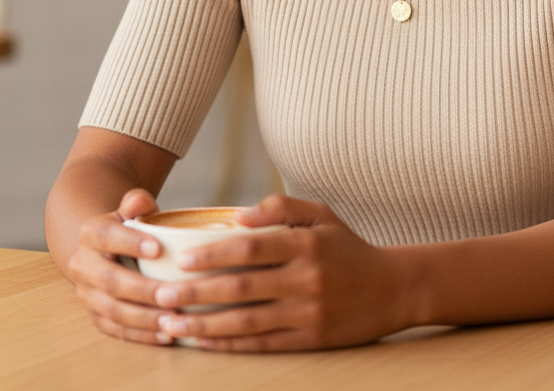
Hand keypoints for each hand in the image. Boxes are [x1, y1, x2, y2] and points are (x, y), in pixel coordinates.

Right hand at [67, 188, 172, 345]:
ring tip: (173, 319)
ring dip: (144, 318)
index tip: (159, 249)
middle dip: (143, 290)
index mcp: (91, 233)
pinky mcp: (95, 316)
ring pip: (113, 310)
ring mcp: (87, 294)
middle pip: (112, 281)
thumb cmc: (130, 226)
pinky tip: (166, 334)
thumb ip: (137, 202)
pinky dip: (141, 334)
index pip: (108, 237)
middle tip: (173, 294)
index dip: (131, 243)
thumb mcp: (132, 209)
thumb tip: (141, 201)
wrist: (106, 248)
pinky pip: (116, 329)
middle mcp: (83, 265)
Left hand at [153, 195, 414, 350]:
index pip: (251, 248)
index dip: (213, 255)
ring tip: (171, 323)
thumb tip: (238, 216)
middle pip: (241, 288)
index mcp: (306, 244)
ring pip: (246, 323)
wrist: (393, 288)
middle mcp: (306, 279)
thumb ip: (281, 207)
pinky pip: (262, 345)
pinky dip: (229, 345)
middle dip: (196, 293)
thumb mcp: (321, 215)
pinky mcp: (310, 340)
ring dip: (203, 324)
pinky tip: (204, 341)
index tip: (181, 260)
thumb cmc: (348, 247)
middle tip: (160, 296)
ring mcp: (308, 313)